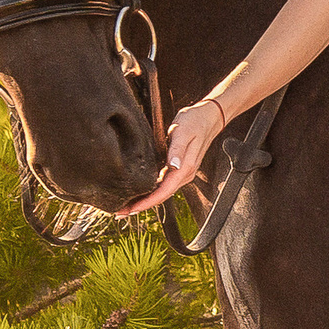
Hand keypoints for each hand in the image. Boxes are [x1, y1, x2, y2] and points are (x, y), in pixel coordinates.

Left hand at [124, 94, 226, 215]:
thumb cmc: (195, 121)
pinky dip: (150, 191)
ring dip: (144, 200)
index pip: (164, 192)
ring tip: (125, 205)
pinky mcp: (178, 168)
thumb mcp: (183, 132)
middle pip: (161, 196)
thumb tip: (173, 166)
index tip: (131, 210)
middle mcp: (184, 174)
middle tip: (120, 212)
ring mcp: (181, 172)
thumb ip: (177, 150)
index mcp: (185, 168)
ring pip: (161, 192)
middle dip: (141, 206)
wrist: (208, 116)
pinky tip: (140, 192)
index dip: (147, 203)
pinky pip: (163, 184)